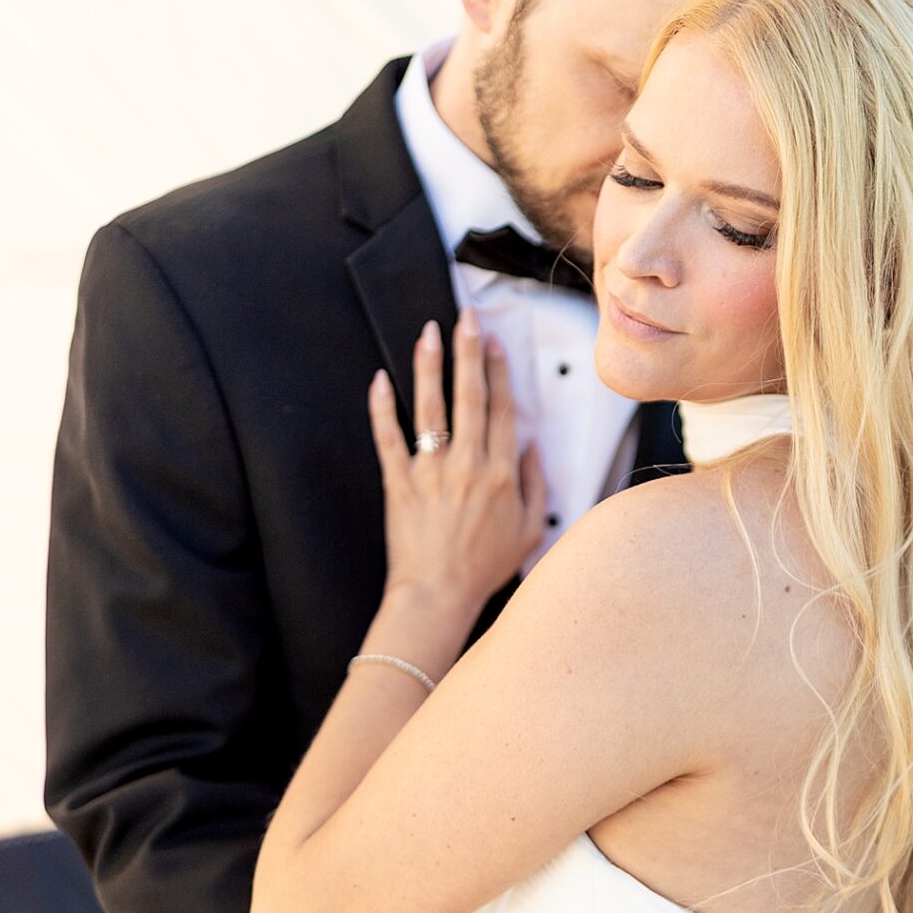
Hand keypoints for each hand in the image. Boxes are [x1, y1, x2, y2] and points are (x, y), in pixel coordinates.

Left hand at [369, 309, 547, 624]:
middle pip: (470, 396)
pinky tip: (379, 380)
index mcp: (500, 474)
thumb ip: (533, 486)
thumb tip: (530, 450)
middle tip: (466, 317)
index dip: (498, 372)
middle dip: (468, 352)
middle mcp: (467, 465)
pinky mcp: (398, 483)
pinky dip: (382, 408)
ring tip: (428, 332)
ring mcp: (430, 472)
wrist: (438, 595)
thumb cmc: (484, 569)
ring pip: (430, 408)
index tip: (494, 343)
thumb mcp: (529, 532)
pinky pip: (388, 438)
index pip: (501, 410)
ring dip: (429, 366)